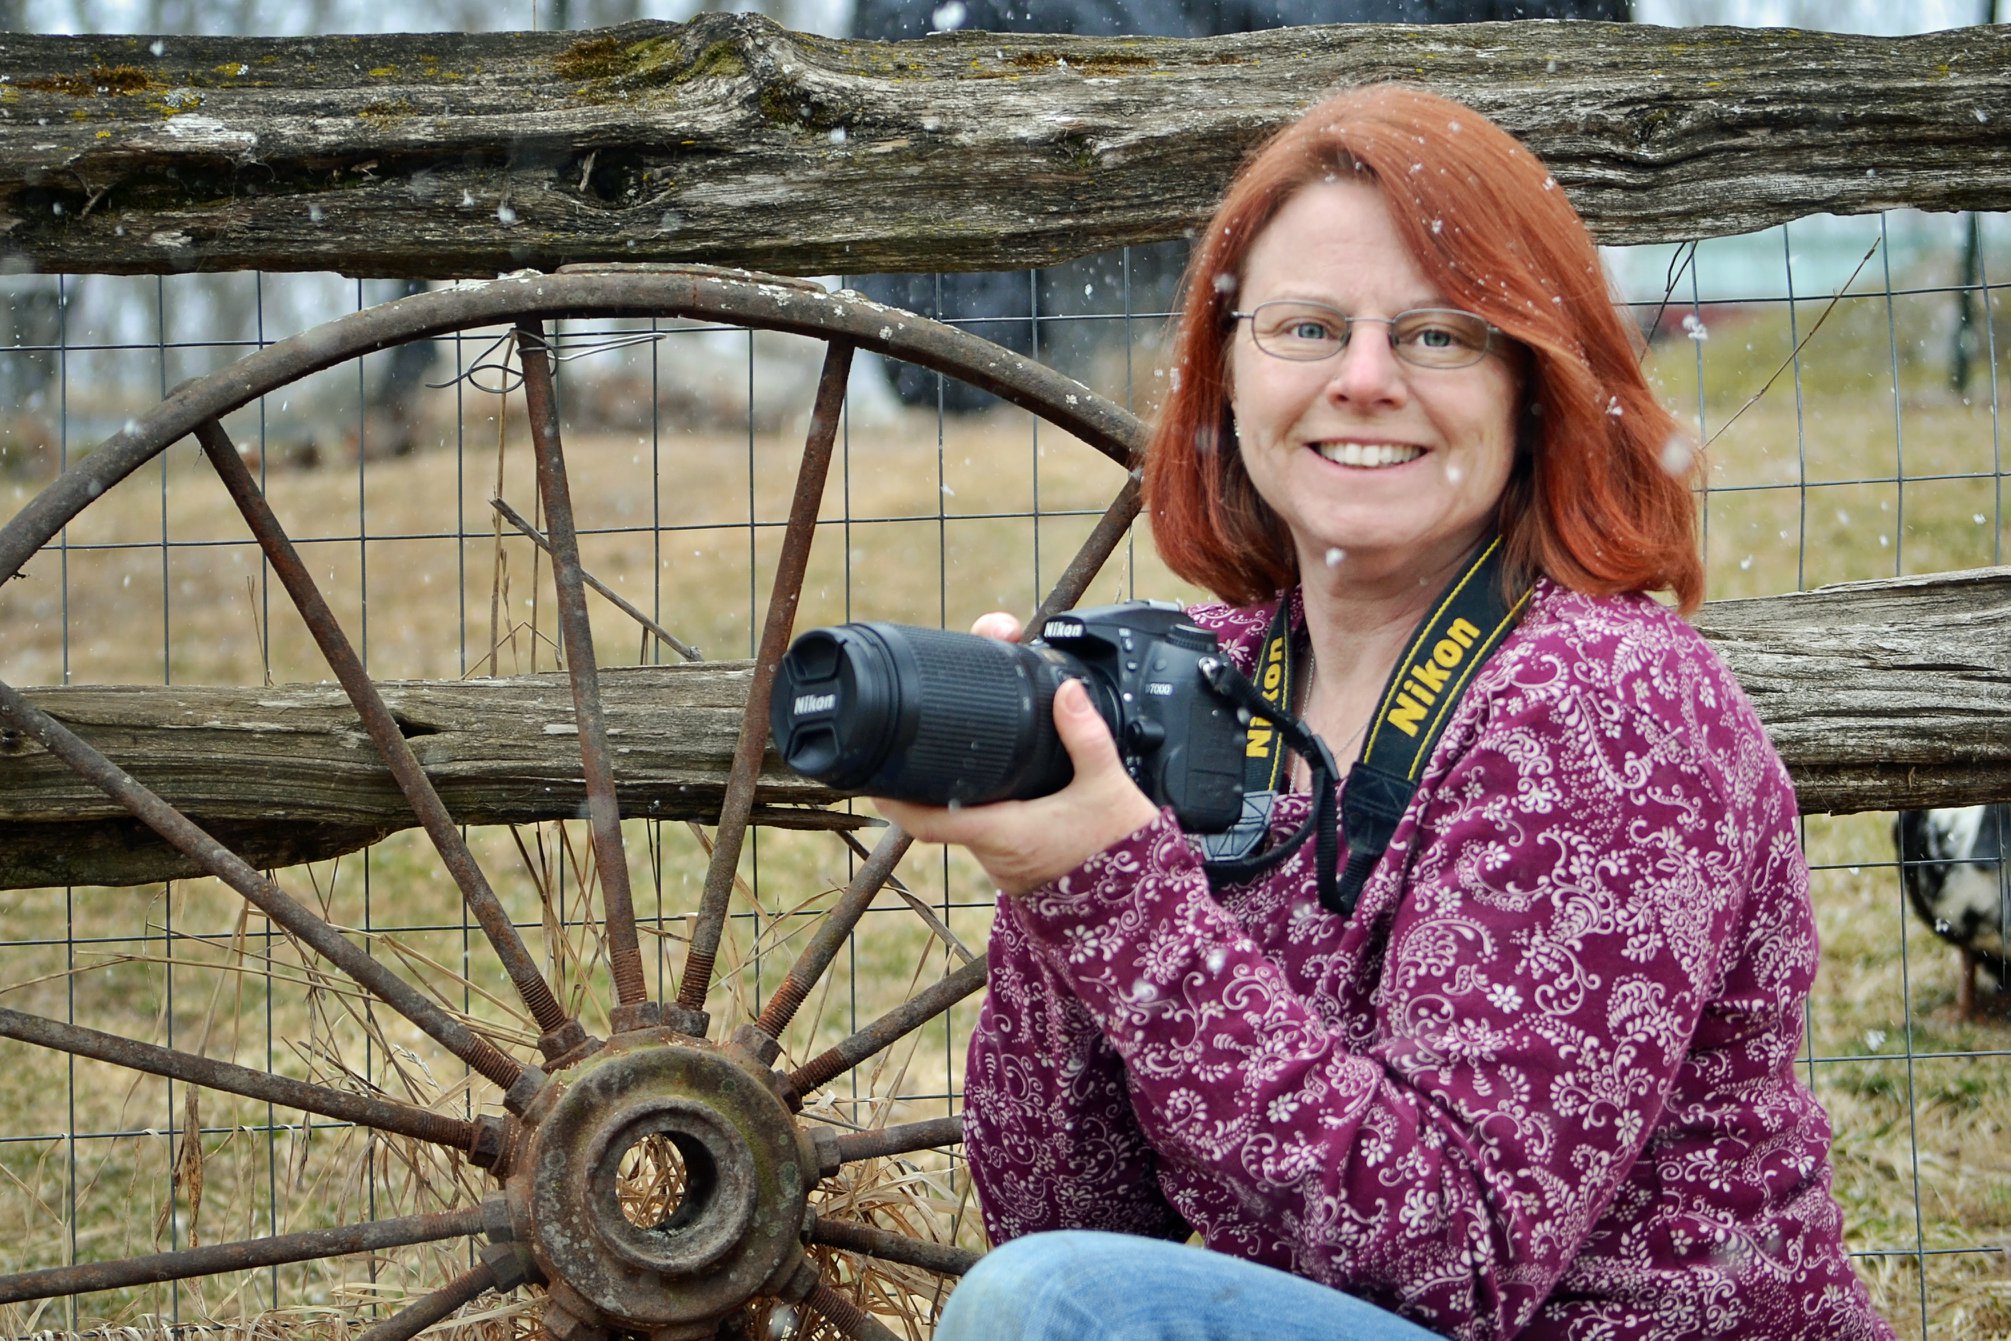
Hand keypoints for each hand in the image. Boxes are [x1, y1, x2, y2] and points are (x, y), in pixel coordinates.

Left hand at [873, 612, 1160, 895]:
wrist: (1142, 910)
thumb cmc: (1121, 857)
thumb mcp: (1107, 788)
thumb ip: (1086, 737)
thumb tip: (1065, 691)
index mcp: (1003, 833)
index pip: (928, 820)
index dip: (893, 799)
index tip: (871, 777)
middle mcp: (994, 851)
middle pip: (940, 812)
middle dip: (927, 776)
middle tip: (920, 739)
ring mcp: (1004, 860)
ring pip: (965, 819)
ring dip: (958, 790)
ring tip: (960, 749)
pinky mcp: (1019, 862)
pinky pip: (988, 828)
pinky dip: (983, 803)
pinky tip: (995, 778)